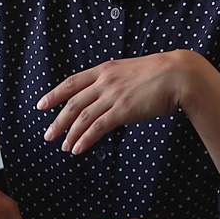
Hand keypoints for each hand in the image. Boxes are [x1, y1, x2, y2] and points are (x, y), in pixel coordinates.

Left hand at [38, 50, 216, 154]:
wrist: (178, 75)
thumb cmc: (160, 73)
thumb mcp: (130, 70)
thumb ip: (115, 80)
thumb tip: (106, 93)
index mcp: (105, 70)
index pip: (71, 83)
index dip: (54, 94)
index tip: (41, 104)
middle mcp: (104, 82)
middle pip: (73, 103)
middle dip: (58, 120)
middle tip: (48, 134)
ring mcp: (113, 96)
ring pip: (82, 117)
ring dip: (70, 133)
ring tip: (63, 146)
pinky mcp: (123, 110)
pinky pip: (98, 127)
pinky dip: (85, 139)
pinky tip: (77, 148)